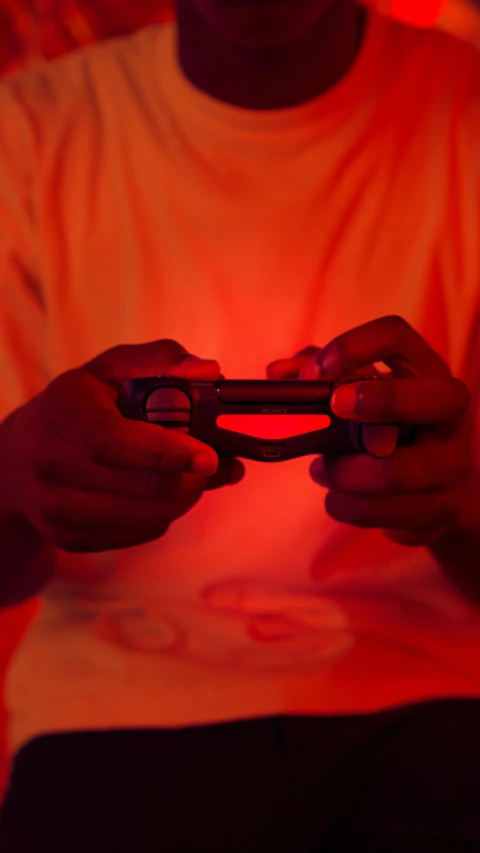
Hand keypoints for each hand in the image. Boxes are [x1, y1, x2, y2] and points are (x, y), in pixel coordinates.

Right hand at [4, 339, 243, 553]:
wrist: (20, 460)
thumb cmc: (79, 406)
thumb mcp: (108, 369)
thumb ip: (158, 360)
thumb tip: (207, 370)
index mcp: (63, 410)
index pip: (113, 442)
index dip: (166, 451)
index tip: (209, 456)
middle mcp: (51, 462)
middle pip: (144, 484)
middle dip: (196, 476)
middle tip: (221, 462)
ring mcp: (57, 507)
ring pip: (152, 513)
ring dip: (188, 495)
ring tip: (196, 474)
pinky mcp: (71, 538)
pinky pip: (143, 531)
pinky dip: (166, 512)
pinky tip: (161, 491)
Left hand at [267, 317, 473, 546]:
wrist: (436, 493)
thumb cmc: (387, 434)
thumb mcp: (357, 400)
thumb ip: (317, 378)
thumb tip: (277, 373)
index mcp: (425, 372)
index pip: (397, 336)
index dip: (354, 347)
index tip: (317, 373)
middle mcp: (450, 412)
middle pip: (434, 396)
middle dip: (379, 401)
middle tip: (335, 409)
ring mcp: (453, 463)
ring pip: (395, 470)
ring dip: (343, 472)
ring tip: (322, 470)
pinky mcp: (443, 509)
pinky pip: (383, 511)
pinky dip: (346, 505)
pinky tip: (336, 498)